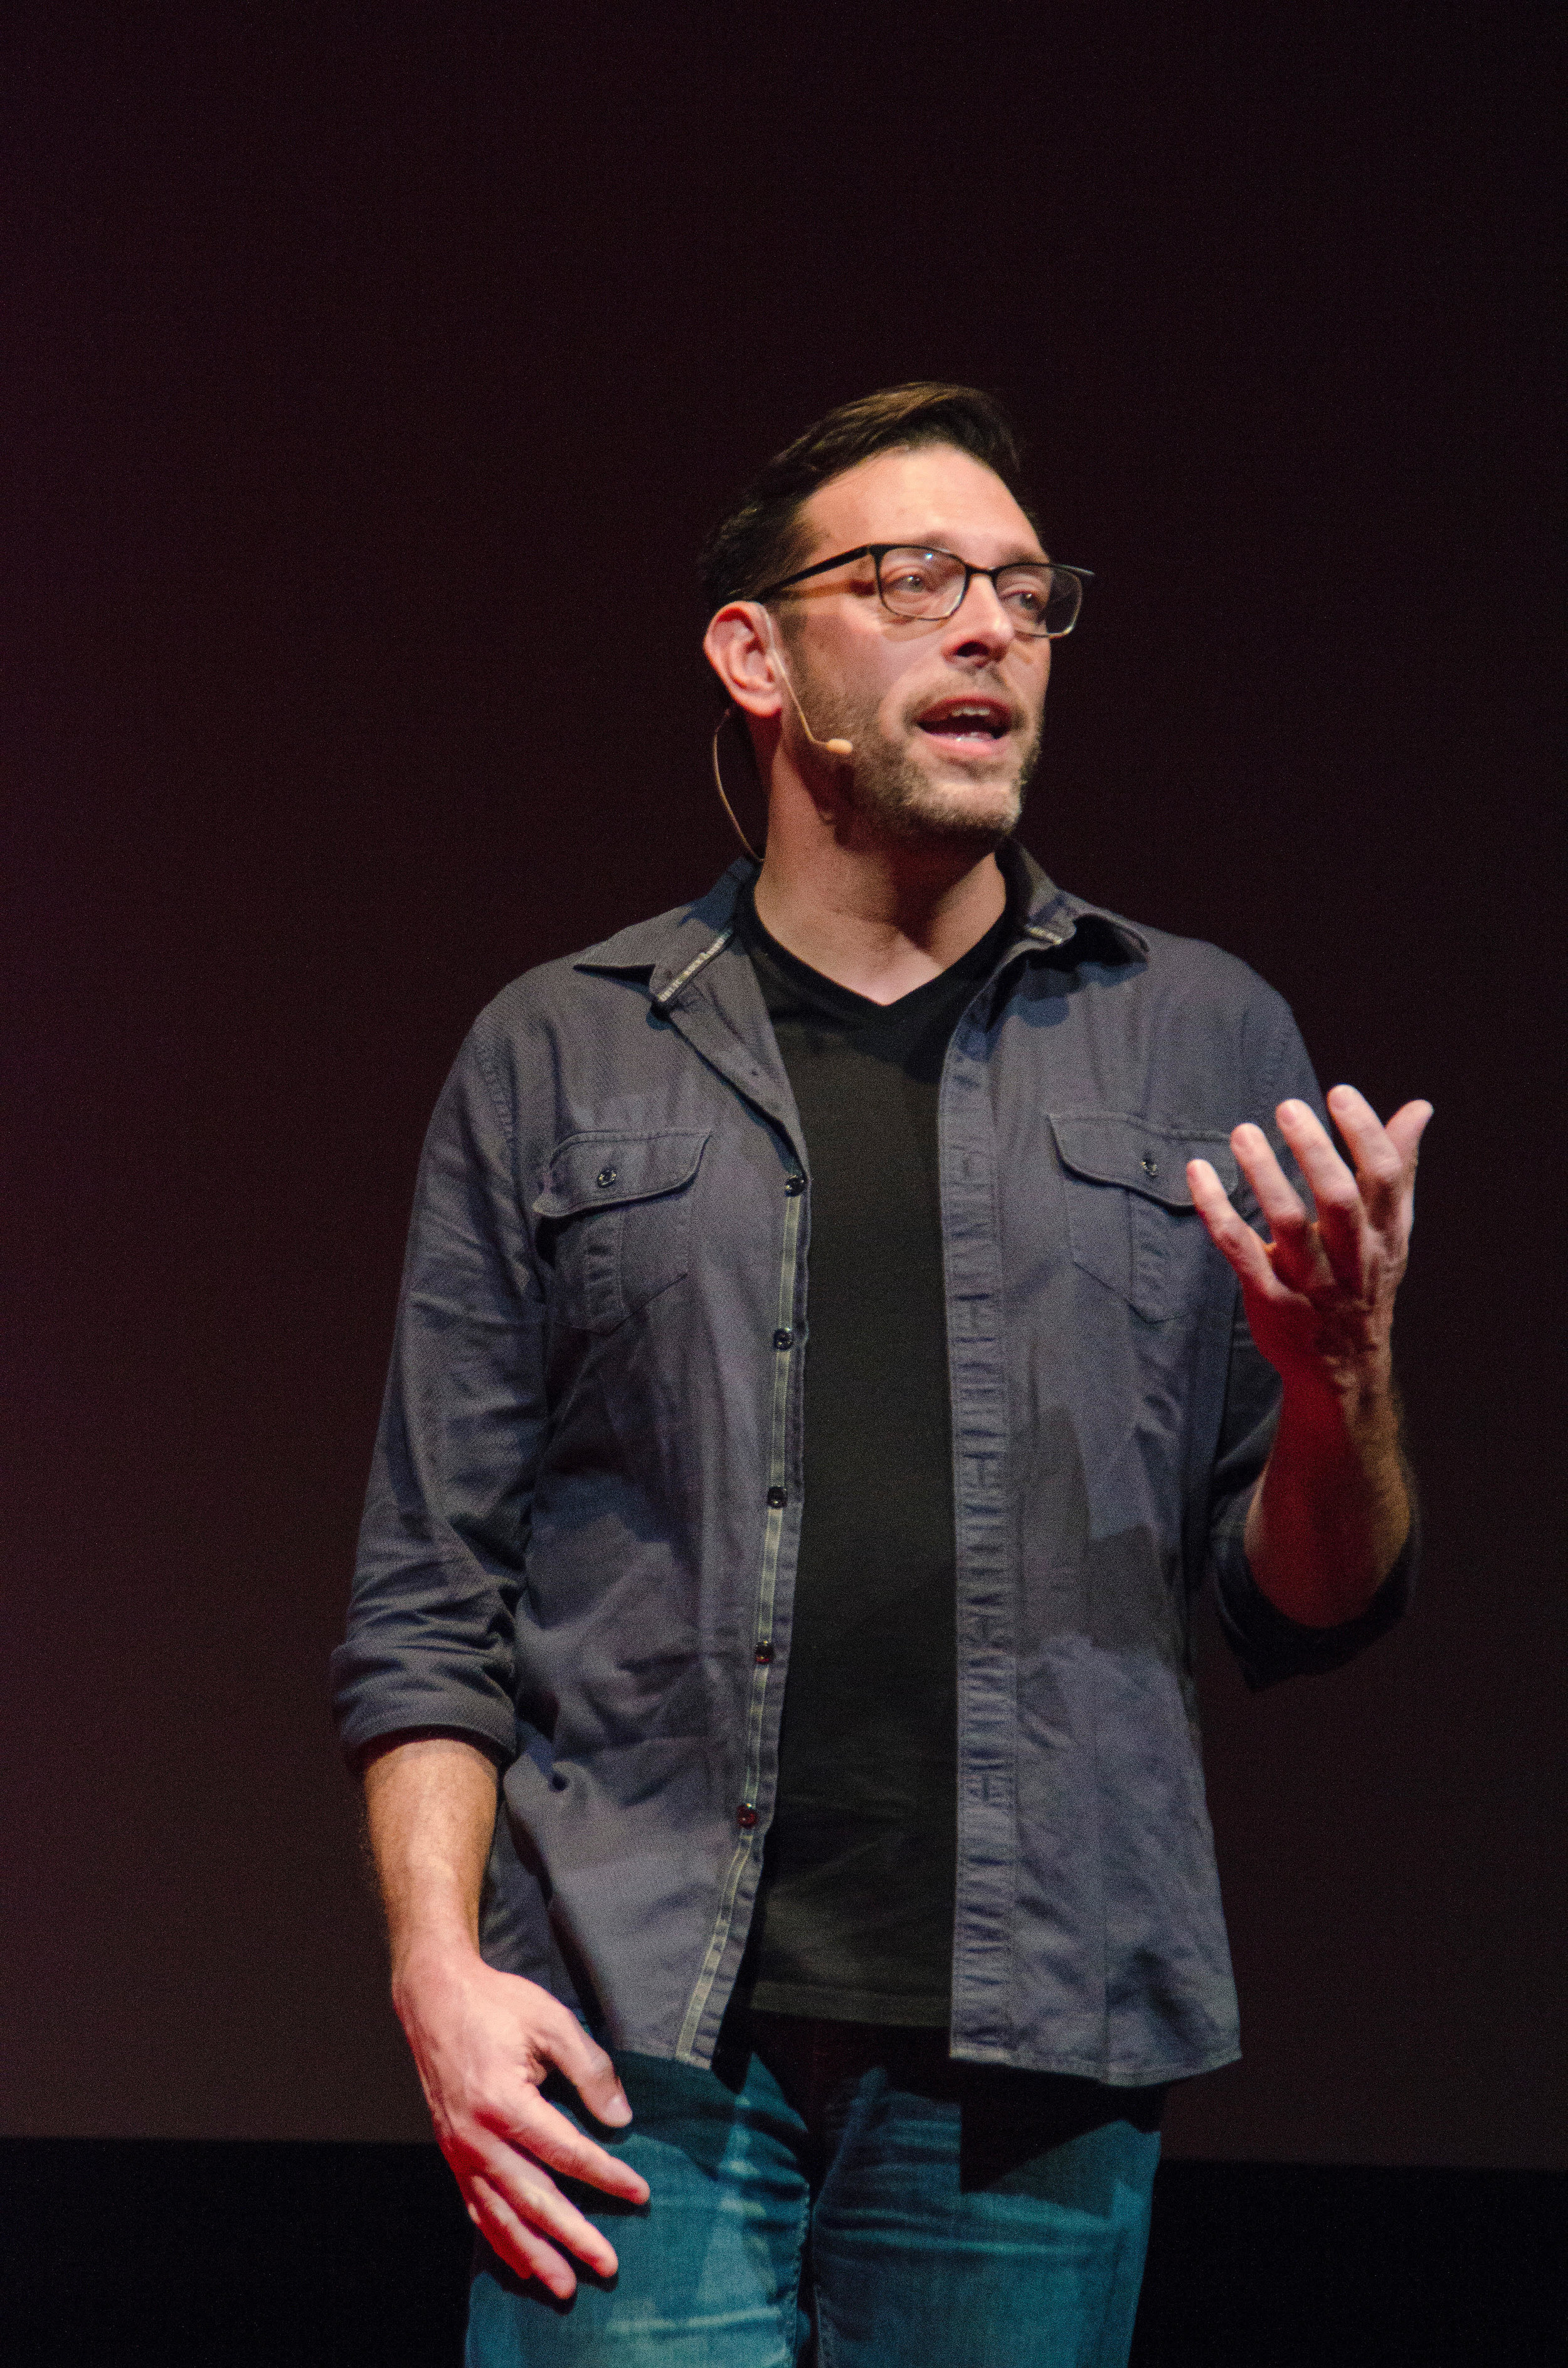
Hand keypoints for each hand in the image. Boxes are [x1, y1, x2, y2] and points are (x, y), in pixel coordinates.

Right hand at [394, 1943, 648, 2298]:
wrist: (434, 1999)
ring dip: (535, 2254)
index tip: (640, 2193)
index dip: (606, 2175)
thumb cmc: (497, 2005)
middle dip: (574, 2235)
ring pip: (502, 2215)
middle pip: (534, 2198)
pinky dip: (500, 2239)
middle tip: (608, 2265)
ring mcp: (460, 2151)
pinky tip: (521, 2261)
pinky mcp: (452, 2154)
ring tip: (566, 2285)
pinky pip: (476, 2207)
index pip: (565, 2151)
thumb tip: (621, 2118)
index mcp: (504, 2101)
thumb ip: (590, 2069)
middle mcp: (477, 2136)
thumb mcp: (551, 2021)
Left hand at [1187, 1086, 1432, 1403]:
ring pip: (1288, 1224)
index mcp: (1384, 1235)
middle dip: (1316, 1152)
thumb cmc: (1364, 1280)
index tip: (1339, 1092)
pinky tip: (1199, 1173)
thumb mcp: (1390, 1231)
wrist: (1342, 1369)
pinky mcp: (1269, 1300)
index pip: (1385, 1178)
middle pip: (1339, 1200)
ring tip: (1242, 1132)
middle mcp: (1352, 1259)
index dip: (1366, 1133)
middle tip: (1289, 1107)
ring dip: (1264, 1175)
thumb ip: (1398, 1167)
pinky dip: (1217, 1210)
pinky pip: (1239, 1251)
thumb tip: (1419, 1108)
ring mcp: (1310, 1283)